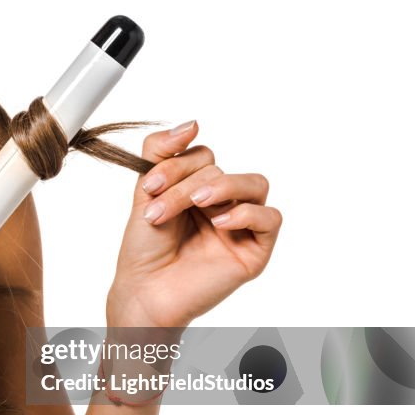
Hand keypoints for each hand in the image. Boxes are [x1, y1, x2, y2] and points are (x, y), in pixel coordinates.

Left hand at [106, 121, 282, 327]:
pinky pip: (270, 219)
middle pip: (221, 170)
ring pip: (255, 184)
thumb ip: (161, 153)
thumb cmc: (144, 249)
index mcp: (197, 189)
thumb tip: (191, 124)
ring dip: (223, 187)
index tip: (148, 187)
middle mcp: (222, 204)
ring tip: (197, 203)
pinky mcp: (255, 250)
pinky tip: (220, 223)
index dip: (176, 165)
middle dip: (185, 184)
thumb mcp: (146, 192)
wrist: (143, 290)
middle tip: (159, 209)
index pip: (203, 157)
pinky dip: (247, 214)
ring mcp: (241, 226)